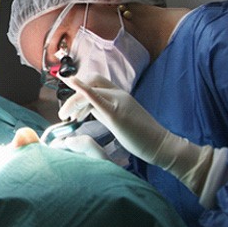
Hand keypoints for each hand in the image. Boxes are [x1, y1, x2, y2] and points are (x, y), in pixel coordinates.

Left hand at [62, 74, 213, 195]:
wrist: (162, 145)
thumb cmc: (141, 137)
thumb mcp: (117, 120)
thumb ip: (103, 112)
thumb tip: (87, 110)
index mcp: (119, 95)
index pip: (96, 82)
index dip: (80, 88)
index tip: (71, 108)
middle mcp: (119, 94)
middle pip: (92, 80)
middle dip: (74, 94)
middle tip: (65, 114)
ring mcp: (118, 101)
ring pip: (90, 89)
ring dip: (72, 101)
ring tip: (65, 117)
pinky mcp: (117, 113)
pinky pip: (96, 97)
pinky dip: (83, 89)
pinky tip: (73, 83)